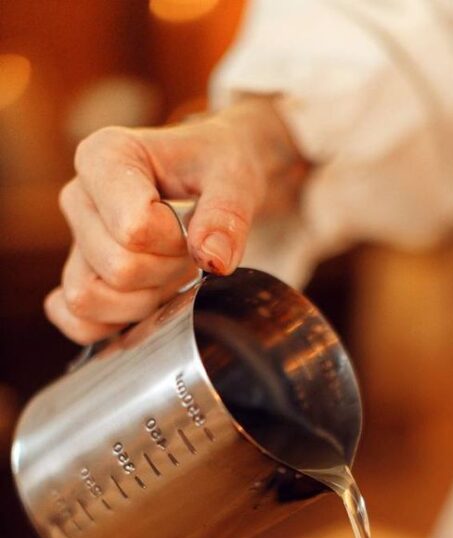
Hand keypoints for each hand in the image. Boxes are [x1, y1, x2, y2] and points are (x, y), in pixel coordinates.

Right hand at [45, 97, 307, 342]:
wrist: (219, 184)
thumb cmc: (219, 170)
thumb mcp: (237, 177)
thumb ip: (227, 213)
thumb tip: (214, 260)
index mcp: (105, 156)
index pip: (134, 227)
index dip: (175, 241)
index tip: (193, 223)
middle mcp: (79, 197)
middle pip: (118, 268)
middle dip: (168, 271)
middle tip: (190, 251)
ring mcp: (76, 243)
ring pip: (91, 298)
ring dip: (145, 300)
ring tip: (172, 272)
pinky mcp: (80, 281)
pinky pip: (75, 321)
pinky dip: (114, 325)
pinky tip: (148, 307)